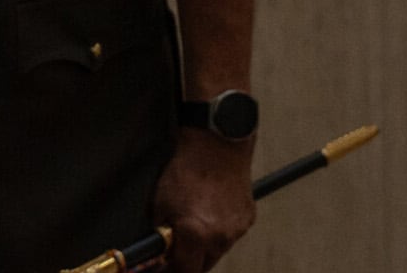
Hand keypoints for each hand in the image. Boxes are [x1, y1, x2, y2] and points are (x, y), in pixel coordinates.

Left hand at [150, 128, 255, 271]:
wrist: (216, 146)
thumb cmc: (186, 169)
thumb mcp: (159, 202)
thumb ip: (161, 234)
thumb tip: (158, 251)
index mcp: (195, 234)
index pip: (184, 271)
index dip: (170, 271)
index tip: (162, 267)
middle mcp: (219, 238)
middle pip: (202, 266)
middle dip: (187, 262)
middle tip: (174, 252)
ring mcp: (236, 230)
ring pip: (217, 252)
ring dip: (203, 248)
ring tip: (192, 227)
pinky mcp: (247, 220)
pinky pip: (230, 236)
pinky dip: (218, 232)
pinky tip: (209, 215)